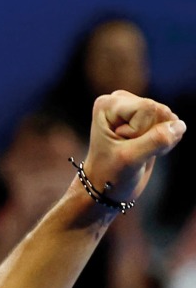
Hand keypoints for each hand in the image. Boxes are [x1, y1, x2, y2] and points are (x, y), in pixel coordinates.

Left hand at [82, 91, 186, 207]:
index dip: (141, 131)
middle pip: (161, 110)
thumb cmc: (110, 174)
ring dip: (160, 140)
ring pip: (169, 118)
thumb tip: (180, 125)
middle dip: (153, 135)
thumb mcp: (131, 158)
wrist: (107, 187)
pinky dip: (165, 141)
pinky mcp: (147, 119)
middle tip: (132, 150)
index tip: (122, 145)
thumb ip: (156, 140)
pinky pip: (173, 125)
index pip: (148, 108)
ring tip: (138, 150)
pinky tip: (148, 149)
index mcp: (108, 104)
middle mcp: (120, 101)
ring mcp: (134, 109)